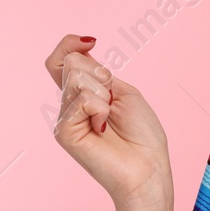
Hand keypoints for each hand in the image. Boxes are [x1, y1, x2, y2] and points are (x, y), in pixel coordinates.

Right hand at [45, 35, 171, 205]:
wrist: (147, 168)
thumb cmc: (141, 134)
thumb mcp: (123, 91)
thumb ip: (97, 72)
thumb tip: (77, 51)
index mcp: (84, 93)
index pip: (62, 59)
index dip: (69, 44)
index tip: (91, 42)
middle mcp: (70, 104)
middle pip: (71, 63)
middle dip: (100, 76)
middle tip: (112, 103)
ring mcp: (64, 117)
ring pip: (76, 78)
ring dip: (103, 94)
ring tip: (108, 119)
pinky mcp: (63, 131)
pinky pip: (81, 99)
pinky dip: (100, 109)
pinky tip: (103, 129)